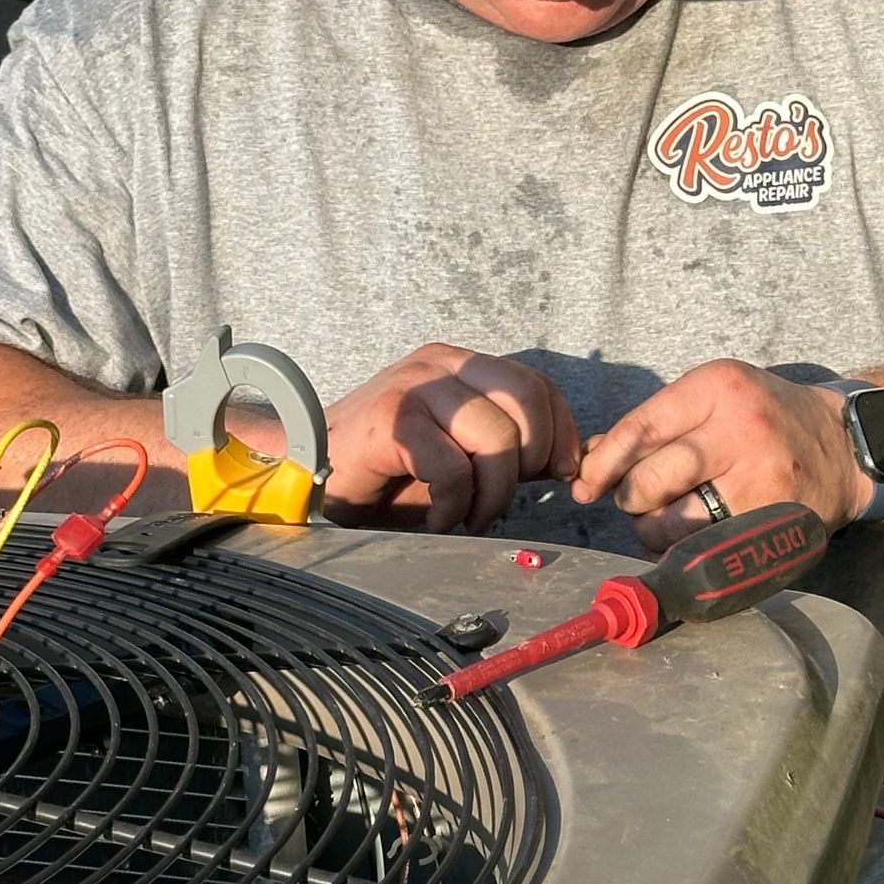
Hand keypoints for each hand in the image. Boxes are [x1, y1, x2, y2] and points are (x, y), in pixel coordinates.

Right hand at [322, 344, 581, 533]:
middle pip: (527, 404)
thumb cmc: (391, 473)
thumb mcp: (463, 453)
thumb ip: (510, 448)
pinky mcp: (391, 420)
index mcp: (464, 364)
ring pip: (495, 438)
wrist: (313, 476)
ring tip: (469, 517)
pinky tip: (436, 519)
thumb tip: (570, 464)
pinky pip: (452, 468)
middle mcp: (441, 363)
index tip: (556, 477)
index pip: (538, 386)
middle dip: (528, 464)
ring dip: (492, 494)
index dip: (561, 435)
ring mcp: (415, 386)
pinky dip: (454, 507)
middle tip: (499, 500)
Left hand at [571, 360, 869, 551]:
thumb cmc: (764, 421)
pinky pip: (704, 550)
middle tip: (636, 500)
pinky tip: (690, 540)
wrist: (845, 448)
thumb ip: (655, 423)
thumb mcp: (714, 399)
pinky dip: (683, 552)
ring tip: (668, 519)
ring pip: (673, 522)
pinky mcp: (772, 522)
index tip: (585, 485)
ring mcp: (760, 480)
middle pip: (650, 480)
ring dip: (654, 530)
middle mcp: (740, 430)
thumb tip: (591, 459)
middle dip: (630, 498)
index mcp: (718, 388)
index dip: (603, 464)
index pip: (639, 429)